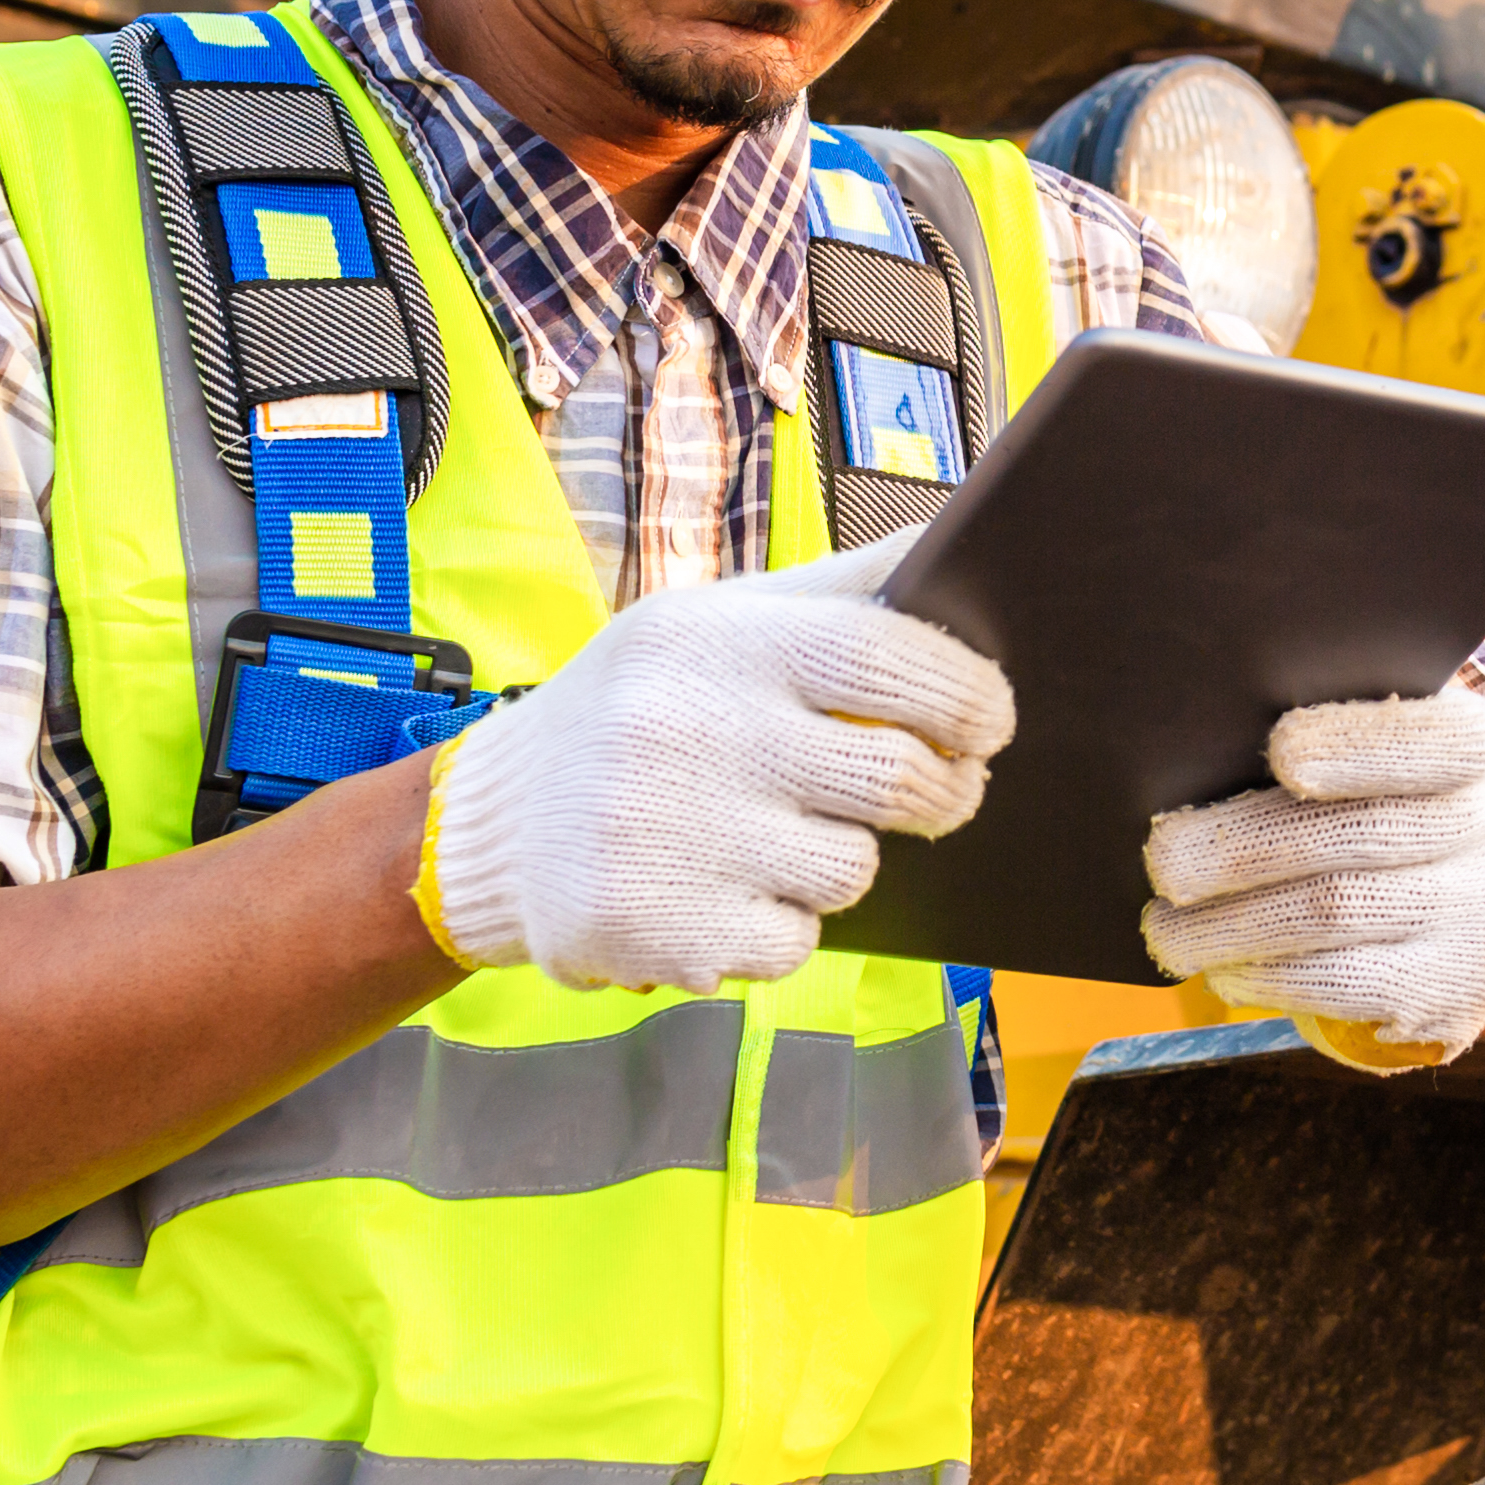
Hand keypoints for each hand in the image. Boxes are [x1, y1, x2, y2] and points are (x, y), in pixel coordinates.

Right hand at [422, 547, 1010, 991]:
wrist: (492, 824)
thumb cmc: (639, 710)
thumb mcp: (715, 622)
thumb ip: (835, 592)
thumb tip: (955, 541)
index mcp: (717, 643)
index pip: (889, 657)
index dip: (967, 694)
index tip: (992, 721)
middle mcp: (692, 733)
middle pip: (900, 779)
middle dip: (945, 792)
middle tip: (943, 792)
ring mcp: (673, 839)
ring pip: (853, 870)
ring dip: (844, 861)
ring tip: (783, 836)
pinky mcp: (660, 930)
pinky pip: (794, 943)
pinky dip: (780, 925)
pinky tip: (725, 889)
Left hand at [1139, 686, 1484, 1068]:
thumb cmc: (1402, 793)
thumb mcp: (1400, 742)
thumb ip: (1333, 730)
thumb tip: (1204, 747)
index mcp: (1482, 749)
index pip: (1432, 743)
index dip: (1358, 747)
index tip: (1278, 751)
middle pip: (1360, 837)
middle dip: (1246, 848)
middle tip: (1163, 859)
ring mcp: (1478, 921)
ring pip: (1338, 917)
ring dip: (1234, 926)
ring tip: (1166, 931)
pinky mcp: (1449, 993)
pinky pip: (1346, 987)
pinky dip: (1270, 976)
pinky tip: (1222, 968)